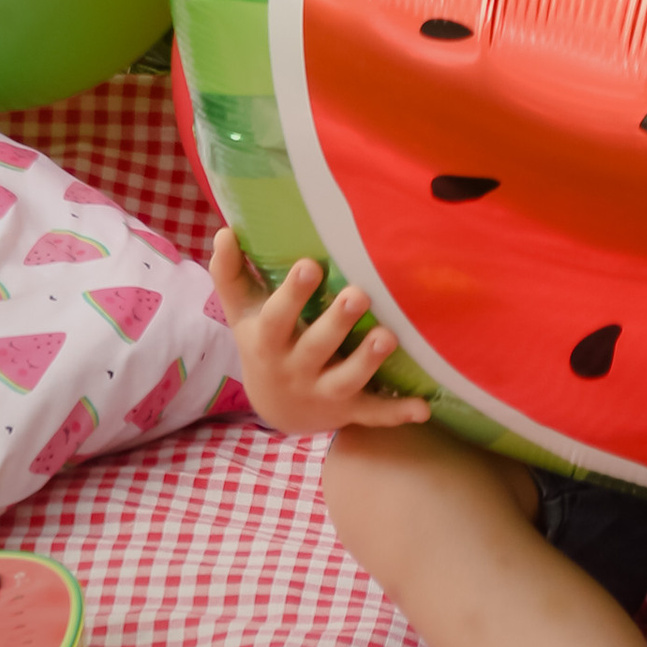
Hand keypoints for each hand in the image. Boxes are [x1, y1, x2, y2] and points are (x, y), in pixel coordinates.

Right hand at [212, 227, 432, 437]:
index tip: (310, 264)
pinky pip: (373, 415)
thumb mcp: (242, 312)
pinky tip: (422, 407)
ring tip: (389, 337)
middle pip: (316, 348)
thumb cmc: (263, 342)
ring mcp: (323, 393)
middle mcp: (295, 370)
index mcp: (268, 342)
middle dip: (337, 323)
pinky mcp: (349, 410)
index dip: (292, 294)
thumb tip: (224, 231)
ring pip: (346, 381)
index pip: (277, 317)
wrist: (274, 409)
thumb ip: (230, 273)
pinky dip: (396, 413)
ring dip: (368, 362)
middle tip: (359, 295)